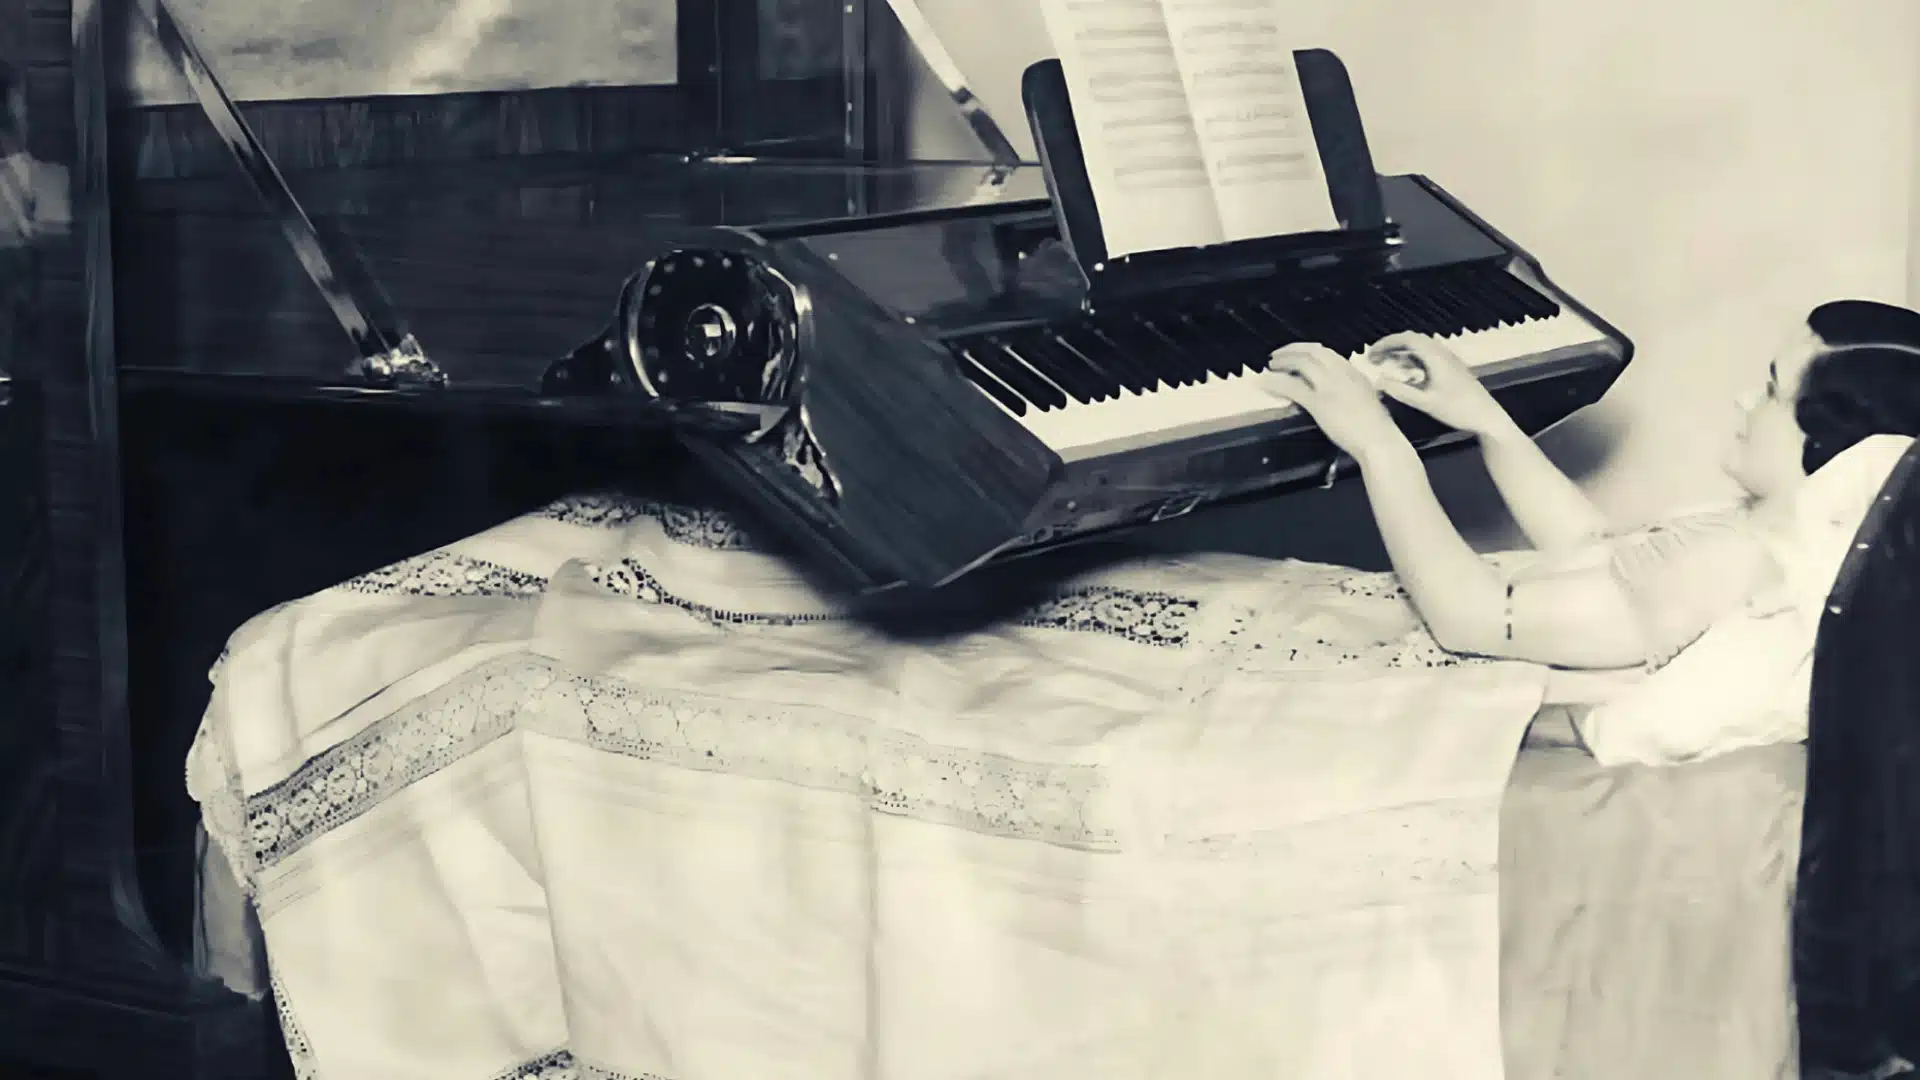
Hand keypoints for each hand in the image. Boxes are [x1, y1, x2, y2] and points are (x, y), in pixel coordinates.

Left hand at [1263, 343, 1408, 462]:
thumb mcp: (1368, 398)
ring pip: (1301, 363)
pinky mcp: (1319, 403)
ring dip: (1283, 361)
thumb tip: (1344, 390)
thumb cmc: (1377, 427)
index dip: (1309, 350)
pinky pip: (1292, 387)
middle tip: (1277, 354)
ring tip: (1271, 365)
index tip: (1298, 352)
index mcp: (1354, 373)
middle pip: (1312, 352)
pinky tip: (1266, 383)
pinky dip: (1276, 383)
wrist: (1378, 440)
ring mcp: (1329, 386)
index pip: (1327, 353)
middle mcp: (1341, 374)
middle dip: (1292, 350)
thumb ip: (1354, 389)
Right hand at [1360, 333, 1513, 436]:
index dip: (1386, 343)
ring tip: (1385, 366)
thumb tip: (1378, 381)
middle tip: (1374, 359)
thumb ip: (1400, 391)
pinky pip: (1427, 358)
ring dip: (1401, 354)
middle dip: (1391, 347)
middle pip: (1412, 341)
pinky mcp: (1451, 369)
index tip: (1370, 353)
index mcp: (1436, 357)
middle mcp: (1442, 354)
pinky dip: (1412, 362)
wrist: (1487, 417)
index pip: (1406, 339)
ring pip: (1420, 349)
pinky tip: (1406, 375)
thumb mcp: (1426, 403)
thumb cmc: (1459, 410)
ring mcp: (1448, 361)